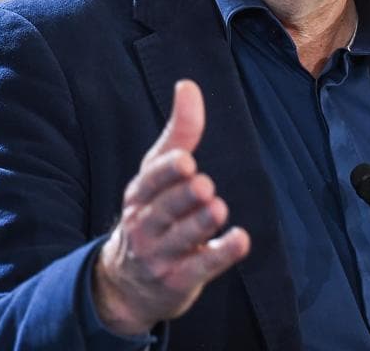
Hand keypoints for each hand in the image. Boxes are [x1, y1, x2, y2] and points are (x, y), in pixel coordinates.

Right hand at [92, 79, 250, 334]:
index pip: (149, 181)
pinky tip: (241, 239)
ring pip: (181, 239)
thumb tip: (188, 84)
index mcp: (138, 196)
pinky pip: (201, 267)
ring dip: (199, 224)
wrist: (128, 285)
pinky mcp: (179, 280)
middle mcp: (144, 225)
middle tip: (204, 185)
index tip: (185, 160)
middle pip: (163, 210)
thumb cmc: (151, 214)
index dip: (166, 172)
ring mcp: (160, 256)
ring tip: (217, 208)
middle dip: (183, 198)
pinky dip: (221, 254)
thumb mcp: (158, 174)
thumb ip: (179, 132)